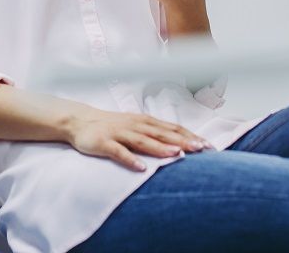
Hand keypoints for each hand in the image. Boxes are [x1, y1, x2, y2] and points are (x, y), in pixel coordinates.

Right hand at [65, 105, 211, 169]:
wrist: (79, 121)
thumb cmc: (112, 126)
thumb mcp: (136, 127)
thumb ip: (155, 135)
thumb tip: (181, 145)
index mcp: (145, 121)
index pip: (172, 128)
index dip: (190, 136)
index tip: (208, 146)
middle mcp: (135, 125)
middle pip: (162, 133)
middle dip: (183, 141)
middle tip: (201, 149)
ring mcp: (119, 133)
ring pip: (143, 140)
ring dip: (161, 148)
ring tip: (177, 155)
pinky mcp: (104, 143)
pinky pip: (119, 152)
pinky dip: (131, 159)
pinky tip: (141, 168)